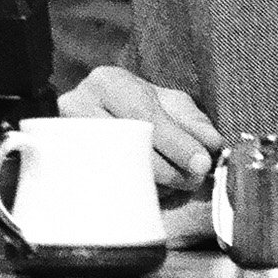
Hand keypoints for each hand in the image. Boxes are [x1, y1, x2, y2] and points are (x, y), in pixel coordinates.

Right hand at [58, 65, 223, 190]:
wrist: (99, 118)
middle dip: (166, 168)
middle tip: (192, 180)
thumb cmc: (140, 110)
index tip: (202, 163)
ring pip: (112, 168)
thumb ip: (194, 123)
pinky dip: (130, 194)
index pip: (142, 113)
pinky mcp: (64, 166)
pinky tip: (149, 192)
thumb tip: (212, 146)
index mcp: (107, 82)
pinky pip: (100, 187)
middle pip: (125, 143)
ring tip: (175, 187)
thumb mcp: (170, 105)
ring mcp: (66, 137)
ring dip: (151, 184)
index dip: (175, 142)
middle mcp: (78, 104)